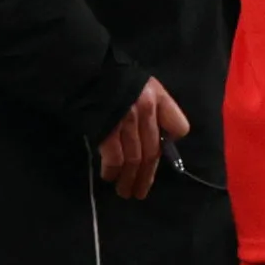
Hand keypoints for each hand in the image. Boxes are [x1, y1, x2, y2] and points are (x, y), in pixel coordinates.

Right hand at [96, 76, 188, 200]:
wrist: (85, 71)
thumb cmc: (112, 79)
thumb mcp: (142, 86)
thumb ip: (153, 108)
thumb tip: (159, 136)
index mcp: (158, 98)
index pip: (179, 126)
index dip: (171, 141)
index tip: (161, 153)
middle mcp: (146, 111)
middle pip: (153, 152)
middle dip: (147, 176)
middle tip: (140, 192)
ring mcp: (126, 122)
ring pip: (135, 159)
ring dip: (130, 179)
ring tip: (126, 192)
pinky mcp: (107, 131)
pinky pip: (115, 158)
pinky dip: (112, 171)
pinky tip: (109, 178)